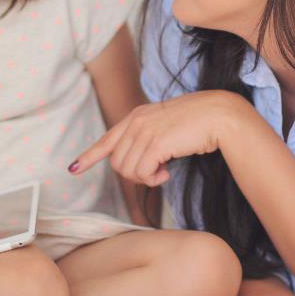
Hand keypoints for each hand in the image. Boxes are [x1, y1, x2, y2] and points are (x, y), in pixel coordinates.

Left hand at [68, 90, 252, 186]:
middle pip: (116, 162)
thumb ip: (149, 138)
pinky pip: (143, 173)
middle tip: (156, 173)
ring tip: (164, 171)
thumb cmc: (199, 123)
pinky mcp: (156, 143)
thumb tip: (139, 163)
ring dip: (145, 178)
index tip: (74, 168)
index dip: (90, 156)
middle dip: (133, 174)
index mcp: (137, 115)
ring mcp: (145, 131)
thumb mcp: (167, 126)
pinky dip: (154, 180)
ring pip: (127, 170)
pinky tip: (168, 173)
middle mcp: (137, 121)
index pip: (107, 139)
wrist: (220, 115)